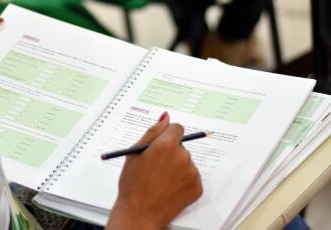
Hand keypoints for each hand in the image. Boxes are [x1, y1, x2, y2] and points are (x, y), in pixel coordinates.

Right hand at [107, 113, 202, 229]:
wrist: (140, 212)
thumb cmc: (133, 183)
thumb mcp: (135, 152)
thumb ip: (152, 132)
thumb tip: (165, 117)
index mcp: (166, 145)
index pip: (177, 128)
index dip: (167, 136)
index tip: (160, 145)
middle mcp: (183, 156)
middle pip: (181, 146)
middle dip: (170, 152)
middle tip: (156, 167)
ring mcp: (192, 172)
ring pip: (186, 162)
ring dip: (177, 166)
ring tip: (160, 180)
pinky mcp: (197, 187)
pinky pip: (191, 176)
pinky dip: (182, 180)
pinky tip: (168, 188)